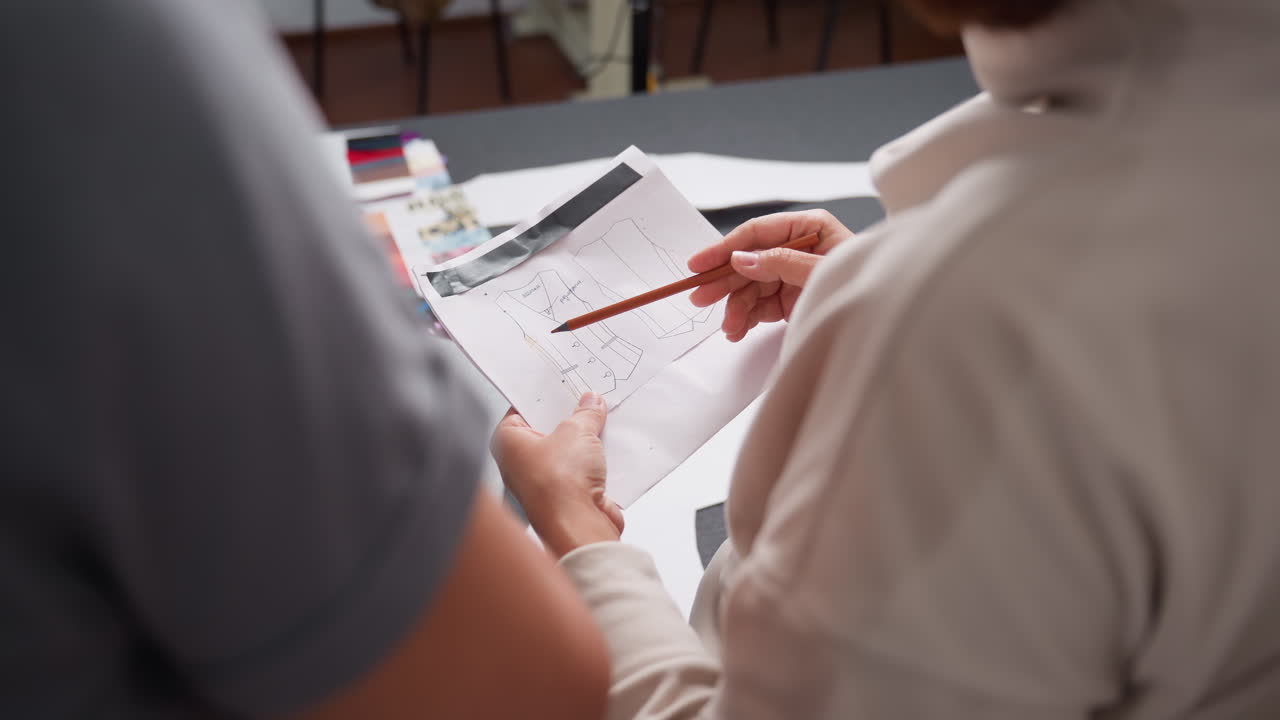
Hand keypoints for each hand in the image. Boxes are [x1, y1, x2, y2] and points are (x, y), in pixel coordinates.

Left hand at [491, 393, 623, 556]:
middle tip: (587, 401)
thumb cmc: (559, 485)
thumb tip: (590, 404)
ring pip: (568, 451)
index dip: (543, 396)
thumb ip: (585, 414)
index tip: (561, 385)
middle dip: (570, 418)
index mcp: (508, 443)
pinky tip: (610, 449)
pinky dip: (596, 461)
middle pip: (549, 430)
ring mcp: (545, 481)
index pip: (522, 410)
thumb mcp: (577, 431)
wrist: (578, 526)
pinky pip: (583, 470)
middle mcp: (521, 464)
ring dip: (586, 440)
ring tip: (602, 422)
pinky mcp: (568, 495)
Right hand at [688, 209, 853, 341]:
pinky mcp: (789, 298)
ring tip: (730, 328)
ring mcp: (791, 274)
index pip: (757, 233)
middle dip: (724, 283)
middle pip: (749, 261)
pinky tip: (738, 329)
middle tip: (700, 298)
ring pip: (750, 287)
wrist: (888, 318)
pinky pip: (759, 305)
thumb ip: (782, 263)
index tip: (699, 264)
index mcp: (809, 227)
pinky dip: (746, 318)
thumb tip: (741, 259)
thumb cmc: (865, 283)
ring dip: (735, 308)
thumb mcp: (822, 271)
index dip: (724, 248)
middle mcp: (797, 248)